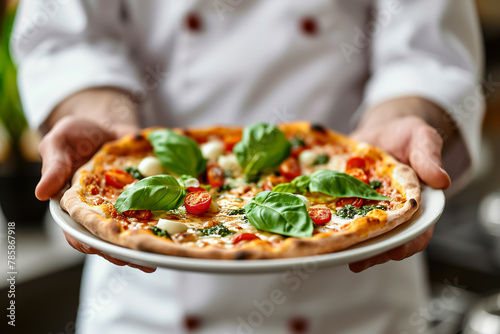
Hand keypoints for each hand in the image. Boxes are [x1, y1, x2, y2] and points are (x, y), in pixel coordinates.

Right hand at [38, 106, 155, 272]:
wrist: (105, 121)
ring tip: (159, 255)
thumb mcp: (59, 144)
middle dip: (123, 253)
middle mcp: (98, 212)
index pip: (76, 232)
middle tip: (140, 261)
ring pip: (131, 232)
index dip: (87, 243)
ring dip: (144, 245)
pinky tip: (174, 230)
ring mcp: (121, 207)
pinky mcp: (141, 197)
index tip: (99, 249)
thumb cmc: (76, 134)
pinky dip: (161, 221)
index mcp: (73, 206)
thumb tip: (42, 193)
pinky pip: (151, 212)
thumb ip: (54, 166)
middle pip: (108, 239)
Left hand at [348, 114, 450, 272]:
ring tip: (339, 253)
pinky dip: (333, 225)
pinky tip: (321, 231)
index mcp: (415, 206)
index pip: (417, 232)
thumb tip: (441, 180)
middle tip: (360, 260)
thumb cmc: (405, 136)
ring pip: (363, 234)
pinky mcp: (347, 203)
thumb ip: (429, 156)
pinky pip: (340, 217)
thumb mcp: (421, 138)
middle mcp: (391, 214)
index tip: (397, 249)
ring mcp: (368, 211)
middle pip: (386, 239)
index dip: (408, 243)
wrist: (380, 131)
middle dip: (374, 252)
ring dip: (352, 245)